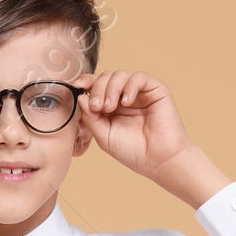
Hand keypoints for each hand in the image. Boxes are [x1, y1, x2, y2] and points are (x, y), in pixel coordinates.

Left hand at [77, 71, 230, 207]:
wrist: (158, 159)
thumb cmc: (132, 151)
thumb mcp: (104, 135)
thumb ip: (90, 117)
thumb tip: (80, 96)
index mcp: (111, 107)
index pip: (96, 86)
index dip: (86, 81)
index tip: (77, 85)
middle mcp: (125, 97)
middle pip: (106, 77)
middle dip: (97, 89)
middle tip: (97, 107)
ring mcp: (139, 93)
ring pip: (120, 75)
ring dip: (111, 88)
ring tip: (110, 108)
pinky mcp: (155, 90)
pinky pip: (138, 77)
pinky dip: (129, 86)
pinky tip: (126, 102)